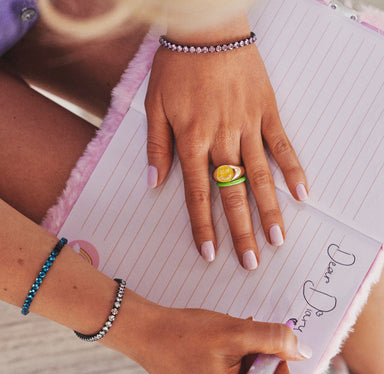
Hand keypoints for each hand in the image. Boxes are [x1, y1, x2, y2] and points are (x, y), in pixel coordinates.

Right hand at [134, 308, 309, 373]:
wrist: (146, 332)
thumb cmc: (183, 335)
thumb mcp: (233, 333)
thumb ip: (273, 340)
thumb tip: (302, 349)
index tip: (274, 350)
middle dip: (265, 364)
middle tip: (252, 337)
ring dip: (252, 360)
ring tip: (236, 337)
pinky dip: (240, 362)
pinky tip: (228, 343)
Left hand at [145, 13, 306, 269]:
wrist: (205, 28)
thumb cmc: (176, 67)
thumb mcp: (154, 105)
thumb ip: (157, 146)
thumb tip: (155, 183)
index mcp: (192, 140)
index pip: (197, 194)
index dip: (204, 226)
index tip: (210, 253)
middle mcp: (221, 139)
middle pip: (232, 193)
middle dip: (241, 231)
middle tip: (251, 262)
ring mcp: (247, 126)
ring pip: (259, 176)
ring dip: (269, 210)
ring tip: (278, 239)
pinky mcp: (267, 111)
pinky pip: (282, 144)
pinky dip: (293, 169)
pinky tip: (302, 194)